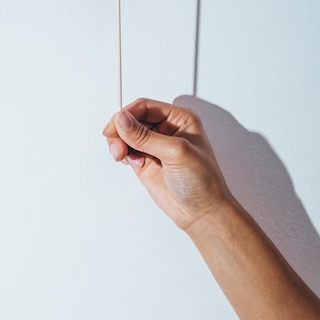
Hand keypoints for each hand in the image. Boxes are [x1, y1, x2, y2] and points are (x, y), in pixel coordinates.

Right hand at [102, 98, 232, 229]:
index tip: (115, 127)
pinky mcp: (146, 161)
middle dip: (121, 130)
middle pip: (132, 119)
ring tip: (122, 155)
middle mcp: (166, 129)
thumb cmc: (203, 182)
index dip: (127, 114)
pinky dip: (123, 154)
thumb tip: (123, 120)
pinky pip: (126, 150)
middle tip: (117, 145)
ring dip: (119, 143)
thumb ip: (146, 136)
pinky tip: (132, 162)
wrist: (202, 212)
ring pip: (126, 135)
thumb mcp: (176, 152)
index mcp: (179, 119)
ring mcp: (155, 146)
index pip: (145, 107)